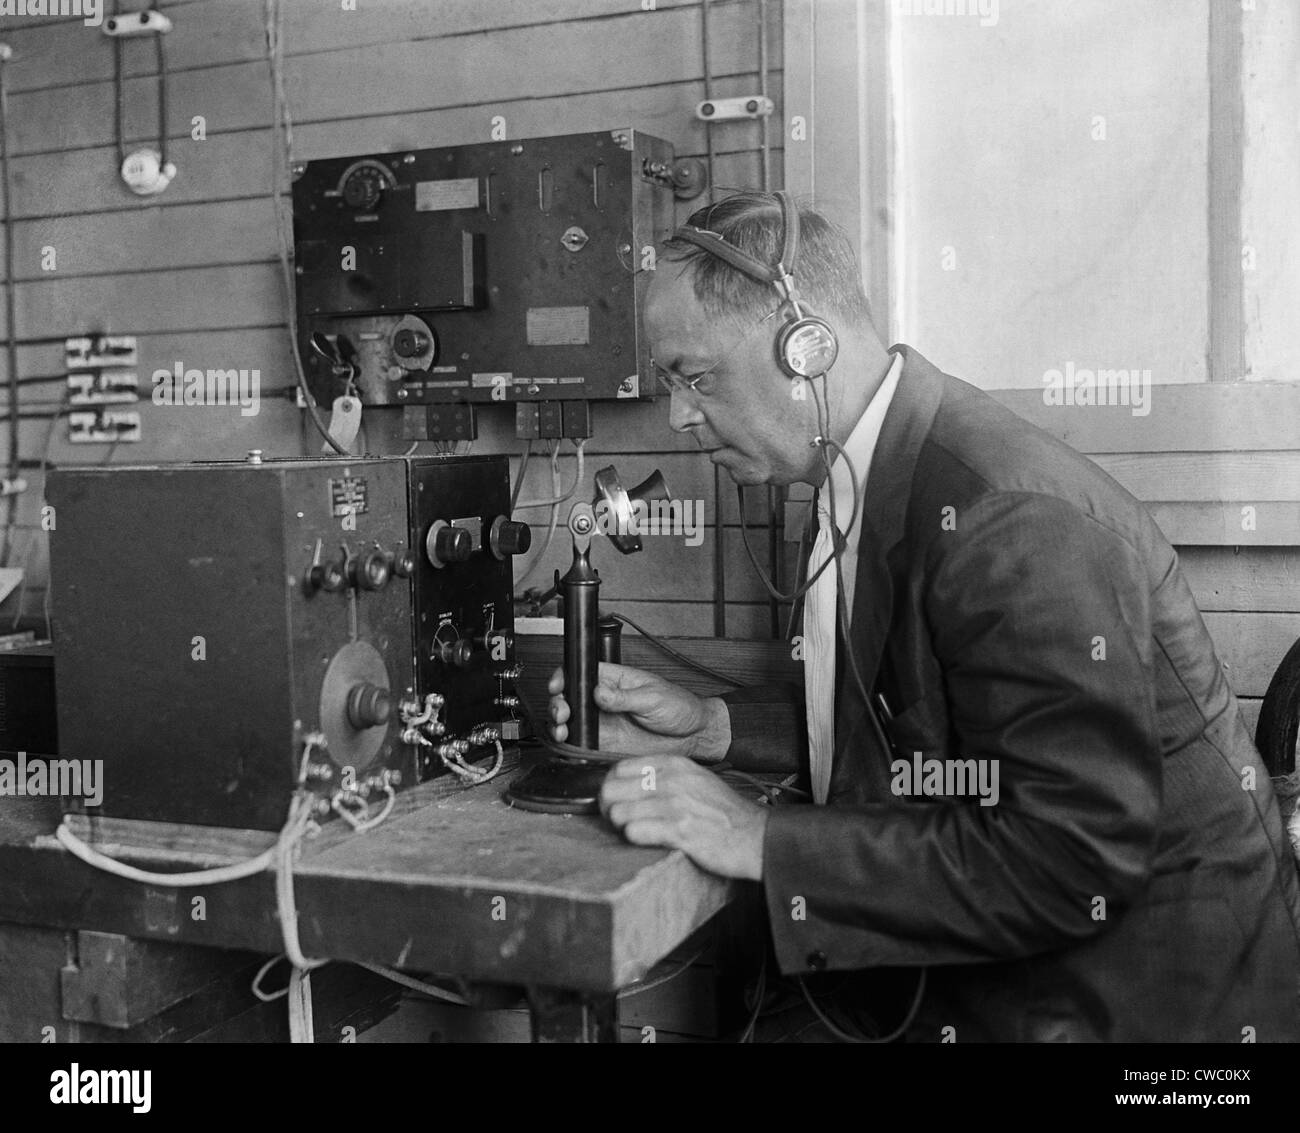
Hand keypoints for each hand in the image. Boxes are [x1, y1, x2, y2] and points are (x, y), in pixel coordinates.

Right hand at [547, 662, 729, 761]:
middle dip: (558, 703)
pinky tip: (570, 742)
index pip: (582, 672)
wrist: (692, 735)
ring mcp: (604, 720)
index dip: (565, 677)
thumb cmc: (679, 707)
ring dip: (559, 724)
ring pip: (571, 720)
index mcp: (615, 679)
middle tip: (563, 711)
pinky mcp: (606, 741)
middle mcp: (604, 699)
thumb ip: (624, 697)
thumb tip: (599, 693)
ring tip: (562, 729)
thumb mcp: (653, 697)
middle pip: (570, 697)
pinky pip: (581, 742)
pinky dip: (570, 743)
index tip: (559, 686)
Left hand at [600, 755, 767, 879]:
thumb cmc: (724, 813)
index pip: (619, 768)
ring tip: (636, 833)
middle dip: (609, 808)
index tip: (618, 801)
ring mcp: (675, 804)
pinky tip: (648, 841)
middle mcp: (672, 780)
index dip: (612, 787)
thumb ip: (665, 777)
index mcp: (675, 764)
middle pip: (612, 789)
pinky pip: (634, 832)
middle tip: (620, 821)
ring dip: (621, 827)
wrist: (757, 836)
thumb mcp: (695, 780)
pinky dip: (635, 839)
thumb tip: (629, 785)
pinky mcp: (680, 831)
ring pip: (618, 812)